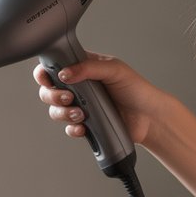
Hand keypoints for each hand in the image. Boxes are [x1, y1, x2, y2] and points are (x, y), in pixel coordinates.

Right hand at [33, 52, 162, 147]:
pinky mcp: (86, 125)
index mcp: (82, 69)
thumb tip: (65, 73)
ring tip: (80, 113)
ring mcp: (81, 107)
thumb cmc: (136, 89)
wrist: (149, 117)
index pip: (54, 68)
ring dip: (63, 113)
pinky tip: (83, 127)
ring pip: (56, 111)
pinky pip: (69, 128)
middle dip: (53, 96)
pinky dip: (73, 129)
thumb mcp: (114, 69)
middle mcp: (79, 88)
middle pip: (49, 91)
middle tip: (69, 97)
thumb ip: (88, 68)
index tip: (49, 79)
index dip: (45, 74)